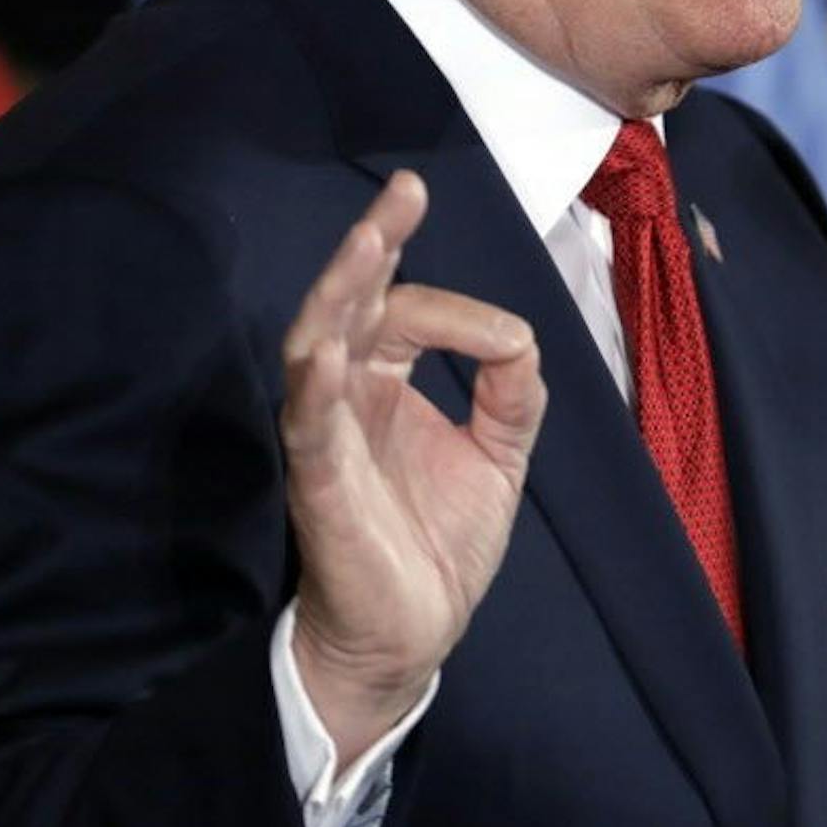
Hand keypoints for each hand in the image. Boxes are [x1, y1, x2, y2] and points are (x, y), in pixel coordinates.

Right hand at [280, 171, 546, 767]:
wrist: (416, 636)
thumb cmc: (441, 543)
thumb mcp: (500, 454)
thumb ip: (511, 390)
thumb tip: (518, 337)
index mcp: (385, 380)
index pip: (397, 302)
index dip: (418, 259)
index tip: (499, 324)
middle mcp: (349, 394)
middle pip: (350, 303)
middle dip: (373, 243)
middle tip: (404, 190)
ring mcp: (328, 433)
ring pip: (318, 345)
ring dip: (341, 293)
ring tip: (366, 242)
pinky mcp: (317, 482)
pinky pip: (309, 425)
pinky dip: (316, 385)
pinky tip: (327, 349)